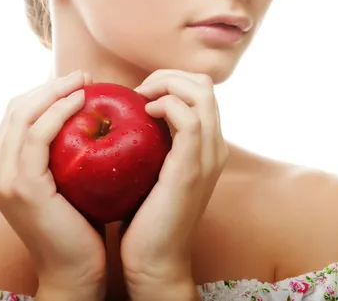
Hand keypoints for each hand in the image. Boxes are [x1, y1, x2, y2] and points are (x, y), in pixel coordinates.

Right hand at [0, 71, 105, 300]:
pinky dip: (59, 113)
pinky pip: (38, 136)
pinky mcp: (21, 187)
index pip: (16, 115)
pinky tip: (81, 102)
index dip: (45, 92)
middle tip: (84, 76)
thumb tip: (84, 113)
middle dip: (51, 86)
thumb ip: (60, 150)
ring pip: (24, 116)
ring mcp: (2, 179)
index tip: (77, 82)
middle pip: (16, 109)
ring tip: (85, 82)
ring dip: (56, 92)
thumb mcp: (64, 178)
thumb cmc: (77, 224)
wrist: (75, 271)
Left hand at [120, 69, 228, 300]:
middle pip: (204, 84)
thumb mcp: (150, 169)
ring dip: (165, 85)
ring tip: (139, 99)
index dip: (170, 81)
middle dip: (167, 77)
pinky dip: (166, 105)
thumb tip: (123, 116)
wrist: (153, 260)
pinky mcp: (192, 169)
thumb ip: (150, 142)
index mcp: (207, 145)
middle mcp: (215, 146)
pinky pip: (188, 120)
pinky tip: (144, 113)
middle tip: (138, 92)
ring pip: (201, 93)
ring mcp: (208, 157)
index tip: (138, 94)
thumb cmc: (143, 215)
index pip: (200, 90)